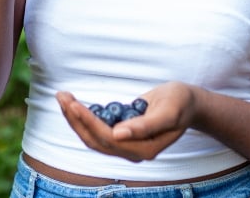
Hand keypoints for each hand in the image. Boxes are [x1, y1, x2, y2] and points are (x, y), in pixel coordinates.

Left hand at [56, 82, 195, 162]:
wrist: (187, 102)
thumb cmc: (180, 102)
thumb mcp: (168, 111)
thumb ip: (145, 125)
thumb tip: (119, 135)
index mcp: (145, 149)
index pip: (108, 139)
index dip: (89, 122)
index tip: (74, 104)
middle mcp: (133, 151)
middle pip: (95, 140)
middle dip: (75, 120)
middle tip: (62, 96)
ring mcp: (126, 145)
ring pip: (92, 137)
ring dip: (75, 119)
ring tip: (62, 97)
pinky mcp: (121, 136)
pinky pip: (96, 131)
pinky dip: (83, 118)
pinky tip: (73, 104)